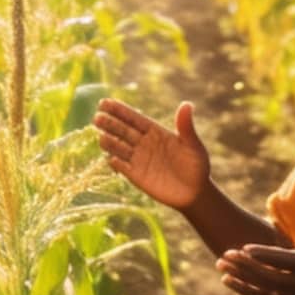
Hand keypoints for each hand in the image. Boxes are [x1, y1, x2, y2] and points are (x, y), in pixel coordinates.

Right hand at [95, 98, 210, 210]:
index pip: (133, 118)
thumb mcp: (193, 145)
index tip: (105, 102)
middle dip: (109, 124)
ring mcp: (138, 159)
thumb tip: (187, 104)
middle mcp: (143, 143)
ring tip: (101, 137)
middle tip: (97, 118)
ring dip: (109, 143)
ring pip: (119, 148)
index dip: (119, 110)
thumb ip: (186, 127)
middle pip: (122, 131)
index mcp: (155, 131)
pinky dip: (117, 164)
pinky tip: (112, 160)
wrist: (195, 192)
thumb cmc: (196, 165)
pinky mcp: (136, 176)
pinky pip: (123, 168)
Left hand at [217, 198, 294, 294]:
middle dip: (244, 266)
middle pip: (266, 276)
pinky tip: (228, 281)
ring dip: (238, 277)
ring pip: (260, 288)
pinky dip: (244, 290)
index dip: (263, 255)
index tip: (244, 248)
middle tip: (224, 254)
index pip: (282, 260)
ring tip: (219, 265)